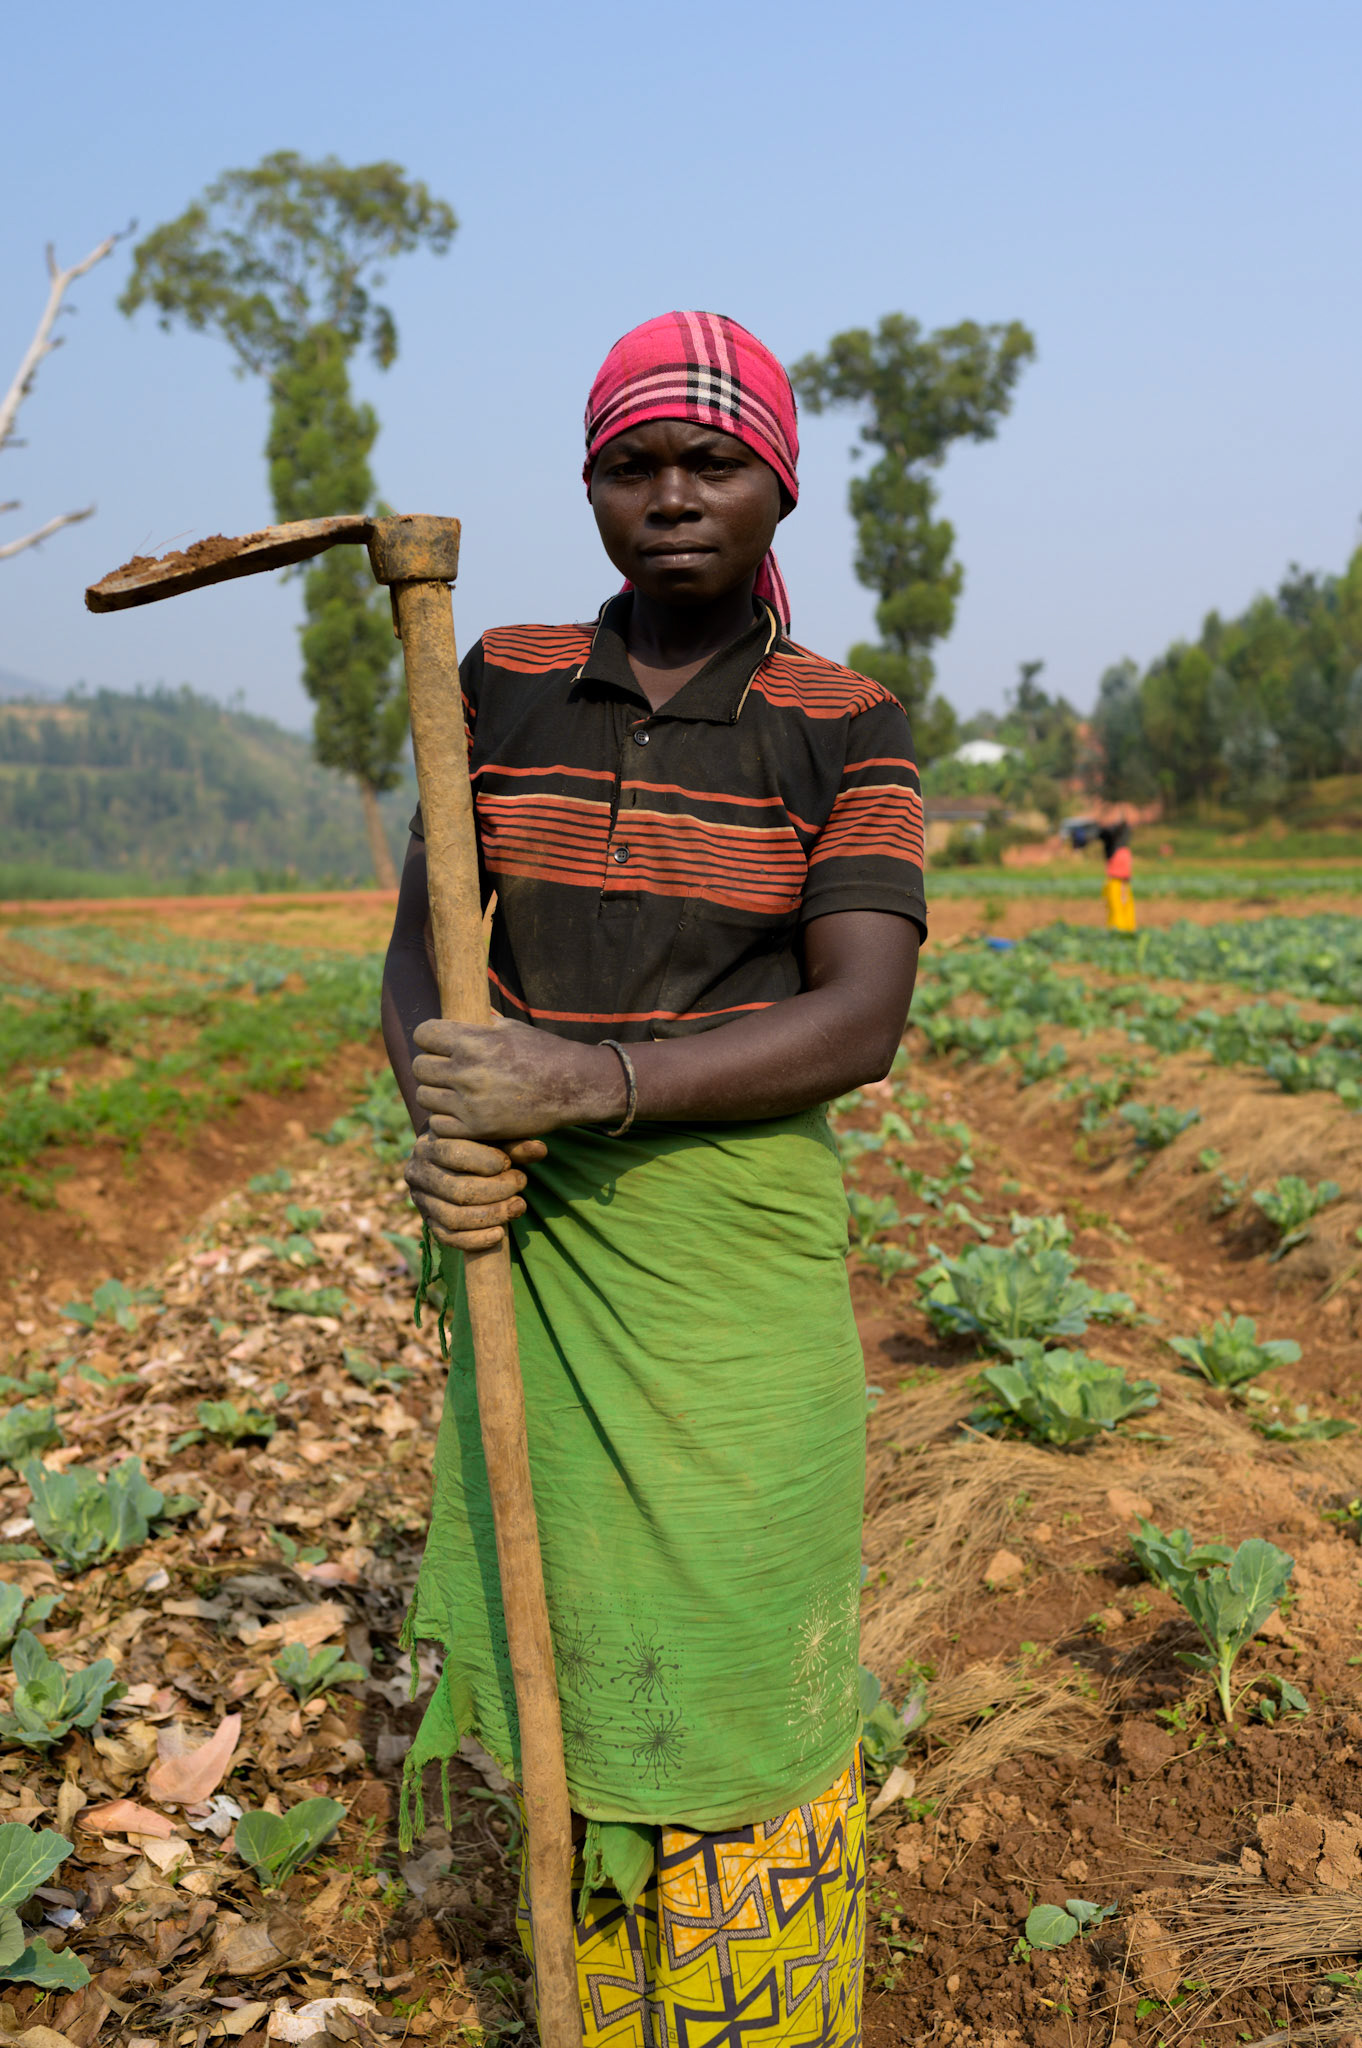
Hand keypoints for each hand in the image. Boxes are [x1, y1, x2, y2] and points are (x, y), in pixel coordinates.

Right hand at [405, 1132, 548, 1250]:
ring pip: (453, 1217)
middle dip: (496, 1191)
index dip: (486, 1161)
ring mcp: (420, 1199)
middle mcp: (418, 1171)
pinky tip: (500, 1234)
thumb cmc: (478, 1143)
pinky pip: (448, 1238)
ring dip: (491, 1216)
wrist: (453, 1158)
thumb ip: (513, 1143)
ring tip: (518, 1207)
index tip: (509, 1163)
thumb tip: (540, 1150)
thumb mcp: (492, 1136)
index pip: (454, 1153)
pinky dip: (475, 1240)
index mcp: (430, 1143)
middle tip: (521, 1183)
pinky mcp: (428, 1221)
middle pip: (457, 1190)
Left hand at [411, 1016, 625, 1142]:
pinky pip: (437, 1124)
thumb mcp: (511, 1028)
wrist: (574, 1086)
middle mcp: (468, 1071)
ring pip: (424, 1096)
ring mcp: (471, 1103)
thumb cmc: (544, 1052)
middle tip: (445, 1069)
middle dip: (430, 1065)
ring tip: (452, 1092)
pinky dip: (445, 1119)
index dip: (429, 1037)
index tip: (437, 1043)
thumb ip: (479, 1024)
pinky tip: (459, 1112)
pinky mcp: (478, 1129)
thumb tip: (458, 1009)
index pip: (423, 1034)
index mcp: (474, 1041)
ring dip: (436, 1093)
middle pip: (420, 1067)